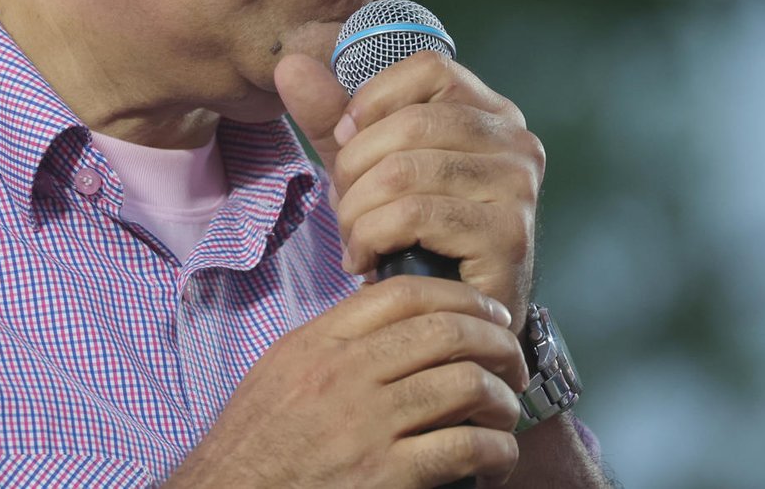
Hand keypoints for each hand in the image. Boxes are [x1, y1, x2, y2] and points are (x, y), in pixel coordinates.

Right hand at [162, 276, 528, 487]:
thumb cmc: (251, 448)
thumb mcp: (279, 375)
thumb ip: (331, 345)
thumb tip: (389, 326)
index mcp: (318, 343)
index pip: (403, 293)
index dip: (460, 295)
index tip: (487, 311)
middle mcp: (344, 374)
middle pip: (447, 330)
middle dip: (497, 342)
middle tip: (513, 362)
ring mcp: (365, 424)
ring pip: (465, 384)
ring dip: (502, 399)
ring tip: (506, 414)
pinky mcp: (383, 476)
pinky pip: (463, 447)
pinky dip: (495, 451)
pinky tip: (495, 461)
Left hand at [275, 50, 545, 332]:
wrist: (454, 322)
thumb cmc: (413, 236)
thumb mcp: (368, 167)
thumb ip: (332, 116)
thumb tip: (291, 64)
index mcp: (493, 113)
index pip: (429, 68)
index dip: (373, 100)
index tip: (347, 141)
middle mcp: (518, 142)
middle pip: (411, 122)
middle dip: (356, 167)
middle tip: (343, 207)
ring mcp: (519, 189)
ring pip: (405, 170)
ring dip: (357, 209)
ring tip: (353, 237)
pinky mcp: (508, 236)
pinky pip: (413, 215)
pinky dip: (370, 237)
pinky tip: (364, 261)